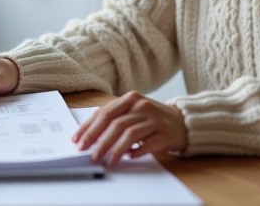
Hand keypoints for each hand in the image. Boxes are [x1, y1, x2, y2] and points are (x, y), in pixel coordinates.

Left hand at [71, 91, 187, 166]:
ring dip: (114, 149)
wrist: (183, 121)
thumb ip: (114, 117)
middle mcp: (142, 106)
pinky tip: (127, 157)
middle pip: (114, 122)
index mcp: (131, 98)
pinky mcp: (165, 133)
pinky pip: (147, 144)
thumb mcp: (133, 111)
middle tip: (86, 153)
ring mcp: (154, 119)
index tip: (77, 140)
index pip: (104, 113)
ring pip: (128, 133)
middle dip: (97, 139)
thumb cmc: (152, 118)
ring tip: (105, 160)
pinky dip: (135, 151)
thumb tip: (88, 133)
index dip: (88, 127)